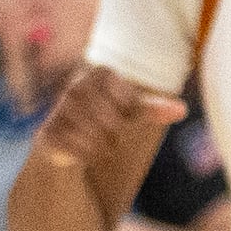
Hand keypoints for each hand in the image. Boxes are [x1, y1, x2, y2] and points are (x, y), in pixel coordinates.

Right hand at [35, 64, 184, 172]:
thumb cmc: (104, 118)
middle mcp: (75, 87)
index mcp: (98, 74)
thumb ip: (153, 108)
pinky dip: (86, 156)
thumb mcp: (129, 111)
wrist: (65, 138)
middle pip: (113, 121)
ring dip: (103, 148)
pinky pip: (78, 150)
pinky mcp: (48, 132)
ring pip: (96, 137)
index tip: (124, 114)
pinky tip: (84, 153)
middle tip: (113, 136)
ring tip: (100, 145)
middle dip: (117, 135)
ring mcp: (59, 109)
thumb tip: (182, 109)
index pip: (128, 100)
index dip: (130, 113)